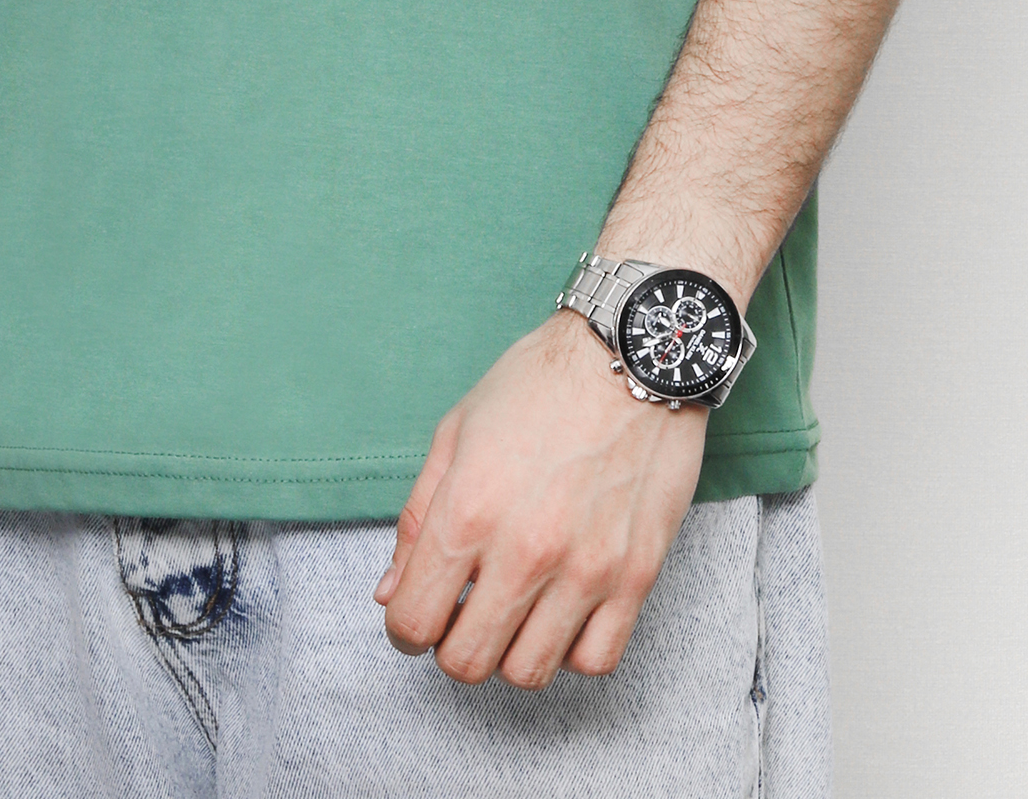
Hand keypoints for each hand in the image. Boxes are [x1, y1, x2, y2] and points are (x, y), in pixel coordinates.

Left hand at [376, 313, 705, 685]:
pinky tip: (562, 611)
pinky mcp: (636, 576)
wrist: (632, 355)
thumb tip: (392, 593)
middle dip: (452, 645)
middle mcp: (524, 551)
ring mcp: (585, 570)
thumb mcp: (456, 432)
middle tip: (464, 612)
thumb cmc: (539, 384)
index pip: (413, 622)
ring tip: (513, 611)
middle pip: (466, 662)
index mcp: (468, 510)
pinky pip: (595, 660)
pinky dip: (571, 650)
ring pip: (529, 672)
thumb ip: (418, 519)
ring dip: (509, 651)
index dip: (404, 627)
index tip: (417, 614)